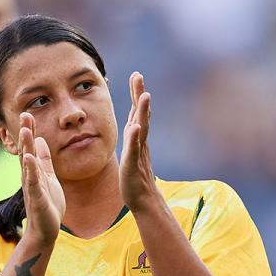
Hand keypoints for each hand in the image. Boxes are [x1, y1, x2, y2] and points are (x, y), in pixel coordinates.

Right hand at [19, 112, 64, 244]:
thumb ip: (44, 160)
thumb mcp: (49, 177)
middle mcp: (29, 176)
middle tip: (25, 113)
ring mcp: (32, 186)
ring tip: (25, 130)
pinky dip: (31, 169)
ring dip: (26, 146)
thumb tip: (41, 140)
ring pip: (27, 163)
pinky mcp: (36, 198)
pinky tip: (29, 158)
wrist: (45, 230)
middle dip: (26, 132)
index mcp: (33, 170)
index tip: (28, 112)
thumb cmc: (48, 205)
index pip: (30, 146)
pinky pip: (32, 182)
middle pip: (26, 150)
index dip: (30, 130)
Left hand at [119, 72, 160, 212]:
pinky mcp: (133, 165)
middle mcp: (140, 141)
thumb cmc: (134, 177)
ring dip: (143, 112)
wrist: (142, 199)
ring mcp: (138, 152)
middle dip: (140, 94)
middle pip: (141, 114)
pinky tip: (136, 127)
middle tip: (138, 76)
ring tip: (144, 96)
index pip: (137, 111)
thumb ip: (133, 137)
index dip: (137, 94)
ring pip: (141, 128)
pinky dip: (136, 138)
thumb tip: (135, 123)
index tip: (136, 75)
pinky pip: (134, 150)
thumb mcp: (131, 152)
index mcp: (137, 137)